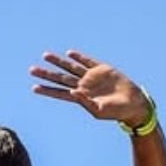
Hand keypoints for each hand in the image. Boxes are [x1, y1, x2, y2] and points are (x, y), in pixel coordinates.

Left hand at [30, 50, 152, 127]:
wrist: (133, 103)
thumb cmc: (116, 112)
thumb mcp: (99, 110)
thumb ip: (85, 102)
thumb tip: (71, 92)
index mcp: (81, 97)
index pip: (60, 93)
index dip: (47, 90)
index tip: (34, 88)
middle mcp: (83, 86)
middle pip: (60, 78)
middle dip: (46, 74)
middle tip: (32, 70)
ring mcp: (91, 77)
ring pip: (70, 67)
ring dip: (58, 61)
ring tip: (45, 55)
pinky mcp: (102, 69)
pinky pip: (88, 62)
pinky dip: (79, 57)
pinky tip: (70, 54)